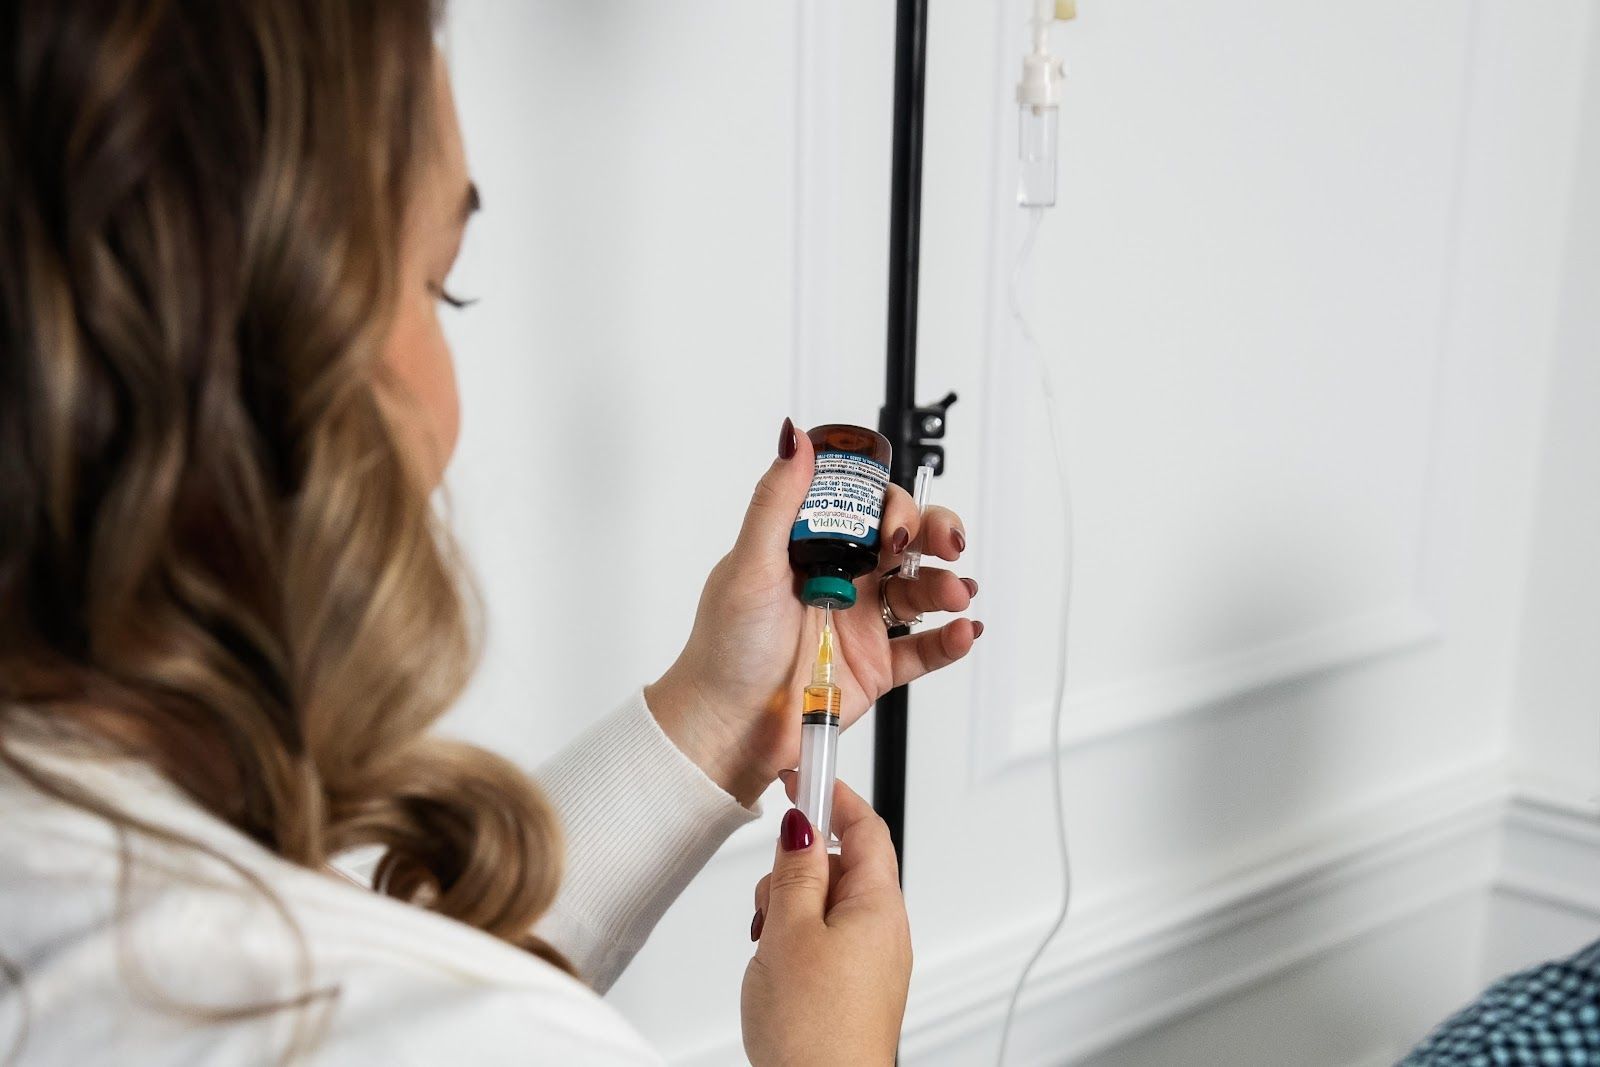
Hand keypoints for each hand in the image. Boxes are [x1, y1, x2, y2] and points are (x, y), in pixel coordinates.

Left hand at [645, 418, 981, 804]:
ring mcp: (862, 621)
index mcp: (812, 546)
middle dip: (933, 535)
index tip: (896, 520)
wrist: (727, 725)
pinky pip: (925, 648)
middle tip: (942, 544)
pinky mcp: (877, 666)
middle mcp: (842, 577)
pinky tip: (962, 630)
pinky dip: (950, 639)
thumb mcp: (748, 565)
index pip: (866, 505)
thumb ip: (777, 502)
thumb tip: (795, 438)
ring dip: (946, 585)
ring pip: (921, 590)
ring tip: (955, 594)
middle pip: (905, 541)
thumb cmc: (725, 648)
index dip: (890, 504)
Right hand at [742, 774, 909, 1066]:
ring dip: (790, 908)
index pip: (867, 826)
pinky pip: (823, 940)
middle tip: (769, 897)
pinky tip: (774, 968)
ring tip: (768, 944)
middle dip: (798, 867)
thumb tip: (802, 824)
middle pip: (842, 865)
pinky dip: (794, 939)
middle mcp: (884, 930)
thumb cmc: (816, 1031)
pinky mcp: (853, 988)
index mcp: (880, 905)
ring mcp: (870, 961)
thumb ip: (795, 872)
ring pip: (826, 904)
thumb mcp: (789, 932)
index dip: (835, 795)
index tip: (804, 774)